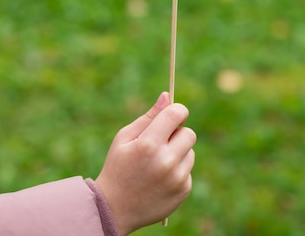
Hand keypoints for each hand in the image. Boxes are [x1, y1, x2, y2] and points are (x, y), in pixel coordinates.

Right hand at [95, 92, 195, 234]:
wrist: (115, 209)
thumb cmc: (117, 166)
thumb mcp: (124, 138)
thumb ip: (148, 117)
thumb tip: (167, 96)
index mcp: (148, 144)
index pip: (176, 115)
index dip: (177, 110)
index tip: (174, 113)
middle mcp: (165, 162)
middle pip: (189, 133)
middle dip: (178, 133)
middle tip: (162, 141)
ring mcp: (176, 179)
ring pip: (190, 152)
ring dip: (178, 153)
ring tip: (157, 163)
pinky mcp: (183, 191)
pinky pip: (188, 170)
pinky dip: (178, 170)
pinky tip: (160, 178)